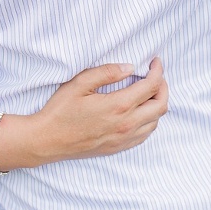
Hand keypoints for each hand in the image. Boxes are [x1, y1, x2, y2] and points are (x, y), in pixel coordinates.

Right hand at [0, 59, 167, 169]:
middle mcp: (126, 124)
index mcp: (118, 106)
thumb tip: (129, 67)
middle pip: (161, 105)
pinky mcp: (119, 148)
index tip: (155, 62)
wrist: (47, 141)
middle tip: (156, 76)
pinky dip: (150, 120)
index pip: (151, 86)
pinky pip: (145, 134)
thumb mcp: (79, 83)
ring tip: (149, 92)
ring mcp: (124, 139)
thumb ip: (107, 72)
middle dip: (163, 87)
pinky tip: (140, 112)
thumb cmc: (60, 111)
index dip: (158, 71)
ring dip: (157, 104)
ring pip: (156, 121)